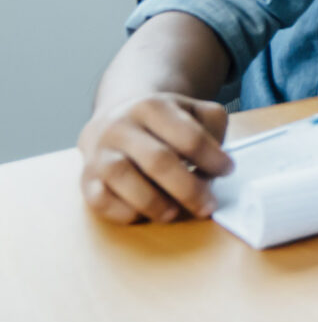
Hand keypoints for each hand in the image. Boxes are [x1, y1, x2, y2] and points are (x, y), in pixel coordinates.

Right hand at [78, 92, 230, 223]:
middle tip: (208, 206)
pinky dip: (123, 212)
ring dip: (153, 202)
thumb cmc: (164, 122)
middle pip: (158, 160)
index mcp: (152, 106)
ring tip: (174, 214)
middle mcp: (121, 127)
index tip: (227, 171)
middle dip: (188, 188)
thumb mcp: (193, 110)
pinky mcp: (85, 180)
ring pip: (123, 179)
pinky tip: (144, 215)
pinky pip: (100, 201)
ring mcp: (99, 154)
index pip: (189, 136)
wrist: (113, 119)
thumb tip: (218, 161)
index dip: (212, 158)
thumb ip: (212, 126)